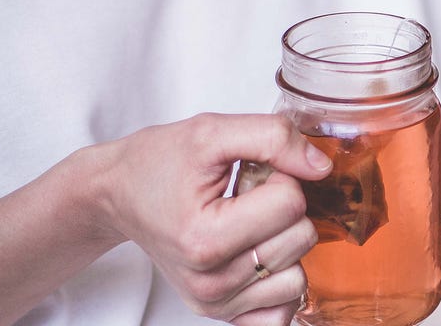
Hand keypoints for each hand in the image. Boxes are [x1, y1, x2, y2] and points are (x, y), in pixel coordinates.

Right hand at [81, 113, 331, 324]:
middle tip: (244, 198)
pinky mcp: (221, 314)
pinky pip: (283, 311)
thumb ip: (272, 138)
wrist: (119, 193)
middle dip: (283, 209)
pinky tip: (257, 255)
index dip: (280, 176)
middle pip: (301, 238)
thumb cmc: (157, 164)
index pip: (291, 203)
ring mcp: (215, 303)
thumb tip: (321, 167)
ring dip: (284, 244)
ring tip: (246, 225)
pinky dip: (279, 281)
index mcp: (205, 238)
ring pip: (300, 277)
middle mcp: (209, 282)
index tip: (249, 174)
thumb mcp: (211, 132)